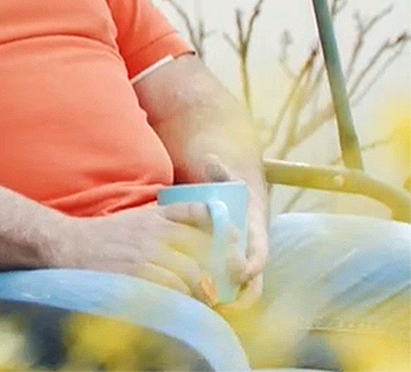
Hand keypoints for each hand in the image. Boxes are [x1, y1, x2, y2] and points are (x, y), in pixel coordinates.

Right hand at [51, 204, 221, 301]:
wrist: (68, 245)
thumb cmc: (103, 236)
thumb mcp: (134, 219)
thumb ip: (161, 221)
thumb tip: (193, 230)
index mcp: (154, 215)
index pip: (198, 212)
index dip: (221, 224)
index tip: (235, 238)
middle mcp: (154, 231)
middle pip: (201, 248)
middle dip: (215, 267)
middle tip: (219, 281)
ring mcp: (145, 252)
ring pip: (190, 272)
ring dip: (199, 288)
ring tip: (201, 297)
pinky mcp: (137, 273)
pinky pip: (172, 288)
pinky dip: (181, 297)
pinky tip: (180, 300)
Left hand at [203, 158, 268, 309]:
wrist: (235, 195)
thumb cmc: (231, 188)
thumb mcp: (228, 178)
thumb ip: (220, 170)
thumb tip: (211, 159)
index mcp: (257, 231)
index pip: (261, 252)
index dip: (254, 264)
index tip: (242, 272)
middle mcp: (254, 249)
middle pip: (255, 278)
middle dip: (244, 293)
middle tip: (224, 302)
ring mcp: (244, 259)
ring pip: (245, 288)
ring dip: (234, 301)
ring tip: (214, 310)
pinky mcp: (232, 265)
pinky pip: (233, 287)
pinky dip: (225, 299)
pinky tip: (208, 308)